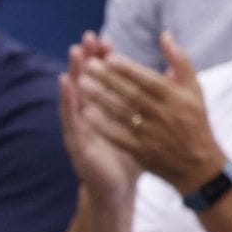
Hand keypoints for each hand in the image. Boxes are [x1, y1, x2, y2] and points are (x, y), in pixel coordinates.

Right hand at [60, 33, 141, 198]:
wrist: (116, 192)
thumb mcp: (140, 129)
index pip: (102, 81)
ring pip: (74, 97)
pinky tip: (66, 85)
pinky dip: (66, 100)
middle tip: (85, 39)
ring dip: (72, 73)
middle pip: (85, 83)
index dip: (103, 61)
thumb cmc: (128, 160)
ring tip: (74, 55)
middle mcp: (88, 118)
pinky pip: (70, 117)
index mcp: (104, 113)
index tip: (106, 40)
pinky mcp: (75, 143)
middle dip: (85, 61)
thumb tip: (164, 81)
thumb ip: (147, 107)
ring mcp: (79, 129)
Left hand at [75, 31, 224, 194]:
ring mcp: (151, 134)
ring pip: (122, 114)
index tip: (107, 57)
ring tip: (82, 85)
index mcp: (176, 97)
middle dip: (108, 80)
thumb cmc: (195, 120)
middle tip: (87, 67)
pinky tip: (86, 113)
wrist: (198, 164)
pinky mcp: (141, 152)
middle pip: (131, 94)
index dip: (128, 69)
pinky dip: (102, 125)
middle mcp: (164, 115)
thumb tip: (164, 35)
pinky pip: (118, 136)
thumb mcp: (194, 89)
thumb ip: (180, 61)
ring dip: (100, 99)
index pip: (148, 80)